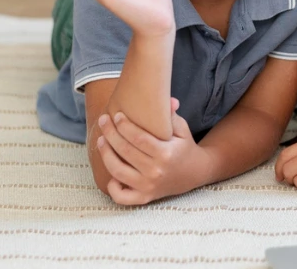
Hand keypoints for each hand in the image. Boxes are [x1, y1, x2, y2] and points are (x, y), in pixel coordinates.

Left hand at [95, 98, 211, 205]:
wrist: (195, 173)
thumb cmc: (184, 147)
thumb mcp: (181, 128)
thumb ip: (171, 114)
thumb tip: (167, 99)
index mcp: (166, 154)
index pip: (139, 139)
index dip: (124, 126)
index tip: (116, 115)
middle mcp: (156, 171)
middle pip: (125, 152)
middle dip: (110, 133)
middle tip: (103, 120)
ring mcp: (149, 186)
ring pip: (118, 172)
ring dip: (106, 155)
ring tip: (101, 140)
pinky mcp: (145, 197)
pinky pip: (122, 197)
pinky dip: (113, 188)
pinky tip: (110, 174)